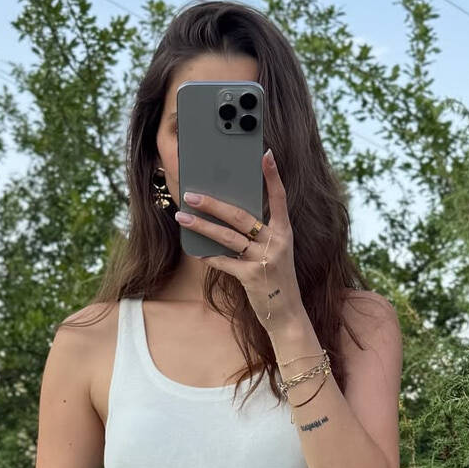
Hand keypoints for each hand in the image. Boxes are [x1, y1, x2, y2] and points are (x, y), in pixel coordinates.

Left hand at [174, 150, 302, 336]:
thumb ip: (259, 233)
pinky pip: (224, 262)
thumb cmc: (276, 277)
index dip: (273, 176)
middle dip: (213, 204)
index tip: (266, 154)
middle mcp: (276, 243)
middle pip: (240, 216)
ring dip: (202, 226)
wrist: (286, 312)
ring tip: (182, 217)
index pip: (280, 198)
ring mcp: (264, 260)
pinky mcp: (251, 277)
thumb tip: (228, 213)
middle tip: (192, 194)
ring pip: (227, 237)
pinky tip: (194, 250)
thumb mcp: (275, 251)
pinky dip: (208, 256)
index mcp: (284, 232)